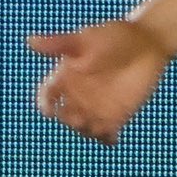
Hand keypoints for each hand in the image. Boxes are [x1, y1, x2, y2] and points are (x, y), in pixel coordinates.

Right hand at [28, 19, 167, 143]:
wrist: (146, 43)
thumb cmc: (113, 36)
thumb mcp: (85, 39)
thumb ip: (60, 44)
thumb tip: (31, 40)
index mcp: (65, 77)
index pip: (48, 95)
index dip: (45, 103)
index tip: (50, 110)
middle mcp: (77, 95)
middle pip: (65, 115)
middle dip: (69, 120)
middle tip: (78, 119)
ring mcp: (96, 106)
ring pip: (84, 127)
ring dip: (87, 131)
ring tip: (97, 128)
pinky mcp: (117, 114)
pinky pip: (106, 133)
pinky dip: (107, 139)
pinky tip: (112, 140)